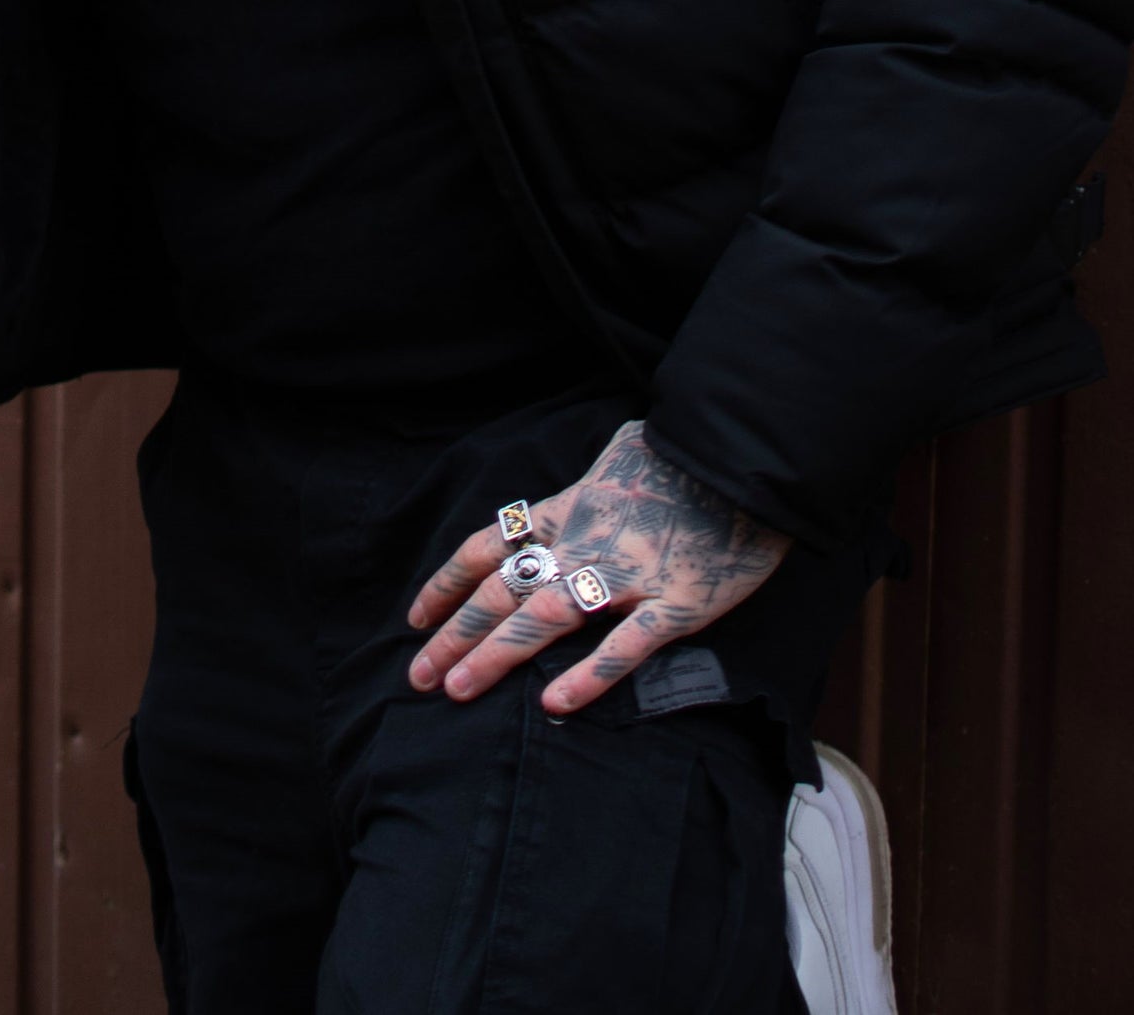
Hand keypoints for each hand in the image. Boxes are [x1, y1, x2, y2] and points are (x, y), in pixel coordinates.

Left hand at [404, 419, 788, 717]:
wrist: (745, 460)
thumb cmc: (680, 456)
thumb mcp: (617, 454)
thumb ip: (586, 484)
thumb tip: (569, 496)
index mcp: (568, 508)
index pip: (489, 545)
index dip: (448, 583)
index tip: (416, 618)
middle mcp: (584, 541)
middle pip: (503, 589)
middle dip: (454, 635)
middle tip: (415, 676)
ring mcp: (627, 574)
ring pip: (544, 618)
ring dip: (495, 656)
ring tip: (456, 692)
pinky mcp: (675, 604)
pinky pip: (624, 647)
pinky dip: (587, 677)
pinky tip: (552, 707)